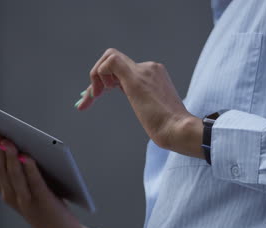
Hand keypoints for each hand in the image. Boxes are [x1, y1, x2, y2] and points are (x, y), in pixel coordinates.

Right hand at [0, 131, 94, 227]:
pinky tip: (26, 156)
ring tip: (7, 141)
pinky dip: (28, 169)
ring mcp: (25, 200)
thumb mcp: (28, 188)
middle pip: (0, 169)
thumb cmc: (45, 205)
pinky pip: (33, 182)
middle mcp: (11, 196)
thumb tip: (18, 144)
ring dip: (8, 157)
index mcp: (5, 191)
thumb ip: (22, 171)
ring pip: (13, 175)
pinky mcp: (41, 201)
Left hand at [75, 48, 203, 158]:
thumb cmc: (169, 127)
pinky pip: (111, 61)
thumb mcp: (154, 110)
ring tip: (93, 97)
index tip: (95, 96)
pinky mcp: (136, 78)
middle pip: (113, 63)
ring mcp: (144, 71)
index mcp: (154, 75)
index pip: (123, 70)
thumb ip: (146, 102)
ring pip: (109, 58)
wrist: (178, 130)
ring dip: (94, 77)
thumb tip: (142, 106)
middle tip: (87, 99)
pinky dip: (98, 74)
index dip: (106, 81)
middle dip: (95, 78)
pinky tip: (98, 93)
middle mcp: (149, 68)